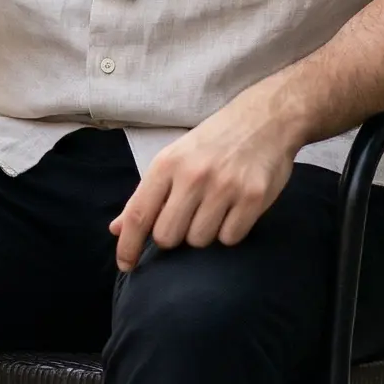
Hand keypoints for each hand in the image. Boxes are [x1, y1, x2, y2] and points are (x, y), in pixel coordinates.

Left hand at [110, 82, 301, 272]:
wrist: (266, 117)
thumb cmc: (214, 141)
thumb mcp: (174, 157)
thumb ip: (146, 195)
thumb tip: (117, 228)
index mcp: (168, 163)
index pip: (139, 214)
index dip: (128, 245)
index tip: (125, 266)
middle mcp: (194, 175)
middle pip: (168, 236)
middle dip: (173, 237)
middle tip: (186, 219)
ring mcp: (225, 187)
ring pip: (199, 240)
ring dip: (203, 233)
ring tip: (213, 209)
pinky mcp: (253, 197)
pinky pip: (230, 238)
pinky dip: (229, 231)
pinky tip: (234, 210)